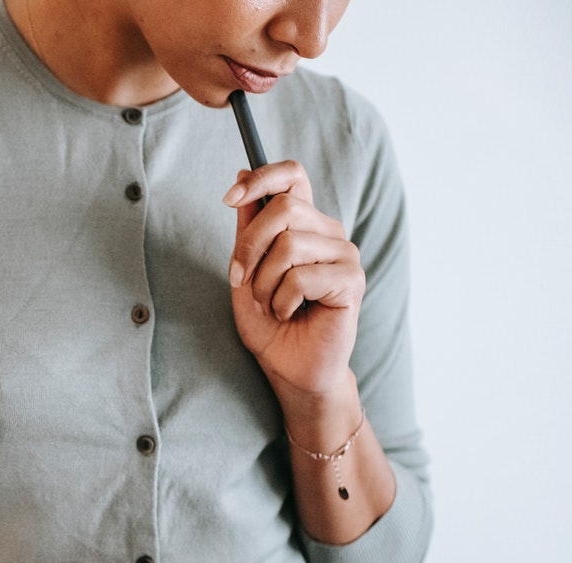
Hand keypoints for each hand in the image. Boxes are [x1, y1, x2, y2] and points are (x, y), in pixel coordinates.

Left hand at [223, 162, 364, 401]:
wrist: (289, 368)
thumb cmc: (269, 323)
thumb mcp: (245, 271)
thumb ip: (246, 228)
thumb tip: (240, 174)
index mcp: (304, 224)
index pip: (292, 176)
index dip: (262, 177)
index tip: (230, 198)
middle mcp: (328, 232)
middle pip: (283, 209)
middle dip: (248, 247)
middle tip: (241, 281)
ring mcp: (344, 254)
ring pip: (289, 244)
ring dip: (264, 282)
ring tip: (270, 304)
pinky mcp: (352, 281)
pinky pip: (302, 277)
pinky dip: (282, 301)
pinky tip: (289, 314)